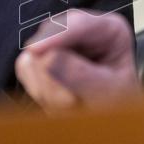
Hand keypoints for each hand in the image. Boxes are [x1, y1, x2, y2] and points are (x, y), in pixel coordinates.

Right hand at [15, 9, 140, 111]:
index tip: (36, 49)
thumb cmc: (118, 104)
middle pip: (50, 40)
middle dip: (55, 76)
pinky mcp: (41, 57)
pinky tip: (60, 101)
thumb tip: (46, 58)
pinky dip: (39, 90)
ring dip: (48, 88)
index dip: (56, 35)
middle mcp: (82, 31)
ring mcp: (59, 42)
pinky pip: (25, 70)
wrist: (110, 119)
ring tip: (73, 105)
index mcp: (110, 31)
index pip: (80, 24)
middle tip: (73, 103)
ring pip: (34, 57)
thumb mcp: (109, 91)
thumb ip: (81, 75)